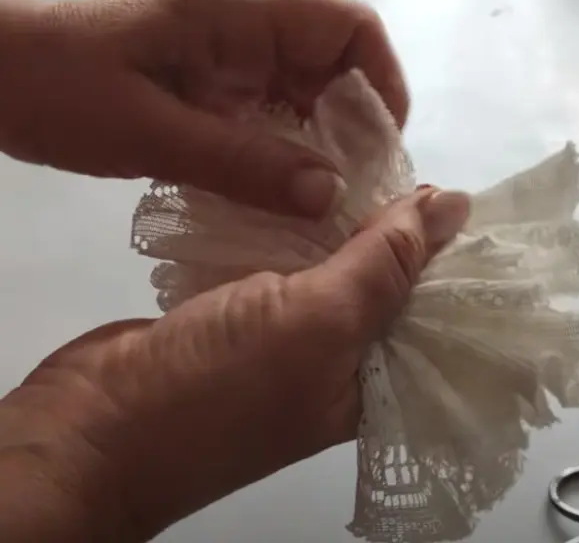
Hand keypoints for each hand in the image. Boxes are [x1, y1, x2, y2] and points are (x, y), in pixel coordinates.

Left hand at [0, 0, 408, 215]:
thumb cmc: (60, 89)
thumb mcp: (150, 130)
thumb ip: (243, 163)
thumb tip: (331, 196)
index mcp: (239, 15)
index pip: (349, 27)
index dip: (382, 82)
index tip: (380, 151)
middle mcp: (247, 31)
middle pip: (338, 67)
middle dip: (357, 129)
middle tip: (356, 195)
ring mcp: (231, 60)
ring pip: (309, 98)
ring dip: (325, 148)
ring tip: (328, 206)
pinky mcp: (215, 90)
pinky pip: (273, 120)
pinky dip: (289, 156)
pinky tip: (285, 197)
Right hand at [0, 188, 469, 541]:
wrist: (99, 422)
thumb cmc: (224, 385)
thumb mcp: (320, 324)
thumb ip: (385, 263)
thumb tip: (456, 205)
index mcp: (378, 387)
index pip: (436, 319)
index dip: (452, 262)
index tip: (465, 203)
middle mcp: (342, 365)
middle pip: (386, 289)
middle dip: (400, 237)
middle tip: (419, 174)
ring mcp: (290, 338)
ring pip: (334, 271)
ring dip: (348, 226)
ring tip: (374, 170)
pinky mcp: (246, 313)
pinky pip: (288, 264)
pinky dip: (299, 230)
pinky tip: (315, 189)